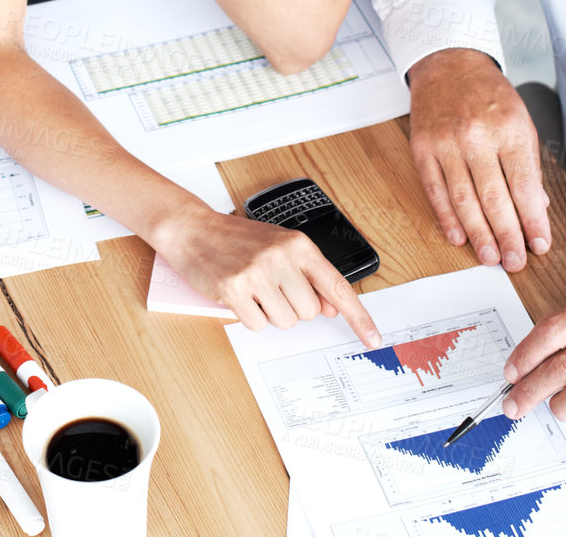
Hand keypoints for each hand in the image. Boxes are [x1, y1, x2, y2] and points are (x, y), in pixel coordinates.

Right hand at [151, 201, 381, 345]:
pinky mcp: (234, 290)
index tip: (373, 338)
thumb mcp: (279, 247)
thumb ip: (308, 275)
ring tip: (253, 289)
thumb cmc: (236, 238)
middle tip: (271, 288)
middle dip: (292, 308)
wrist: (192, 228)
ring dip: (270, 313)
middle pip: (309, 312)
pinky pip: (258, 325)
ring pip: (285, 322)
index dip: (358, 317)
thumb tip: (332, 308)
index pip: (337, 286)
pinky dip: (250, 317)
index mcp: (298, 245)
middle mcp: (281, 257)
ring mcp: (257, 273)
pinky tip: (239, 296)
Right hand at [407, 48, 549, 269]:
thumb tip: (536, 208)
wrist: (448, 64)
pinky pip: (435, 190)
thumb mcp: (521, 122)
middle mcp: (477, 136)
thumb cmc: (489, 94)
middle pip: (494, 198)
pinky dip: (447, 217)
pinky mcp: (423, 148)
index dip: (533, 221)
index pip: (524, 186)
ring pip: (463, 199)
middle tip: (515, 261)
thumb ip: (528, 165)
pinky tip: (459, 236)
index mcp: (509, 129)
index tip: (539, 245)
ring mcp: (446, 143)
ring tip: (491, 256)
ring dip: (478, 234)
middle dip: (508, 236)